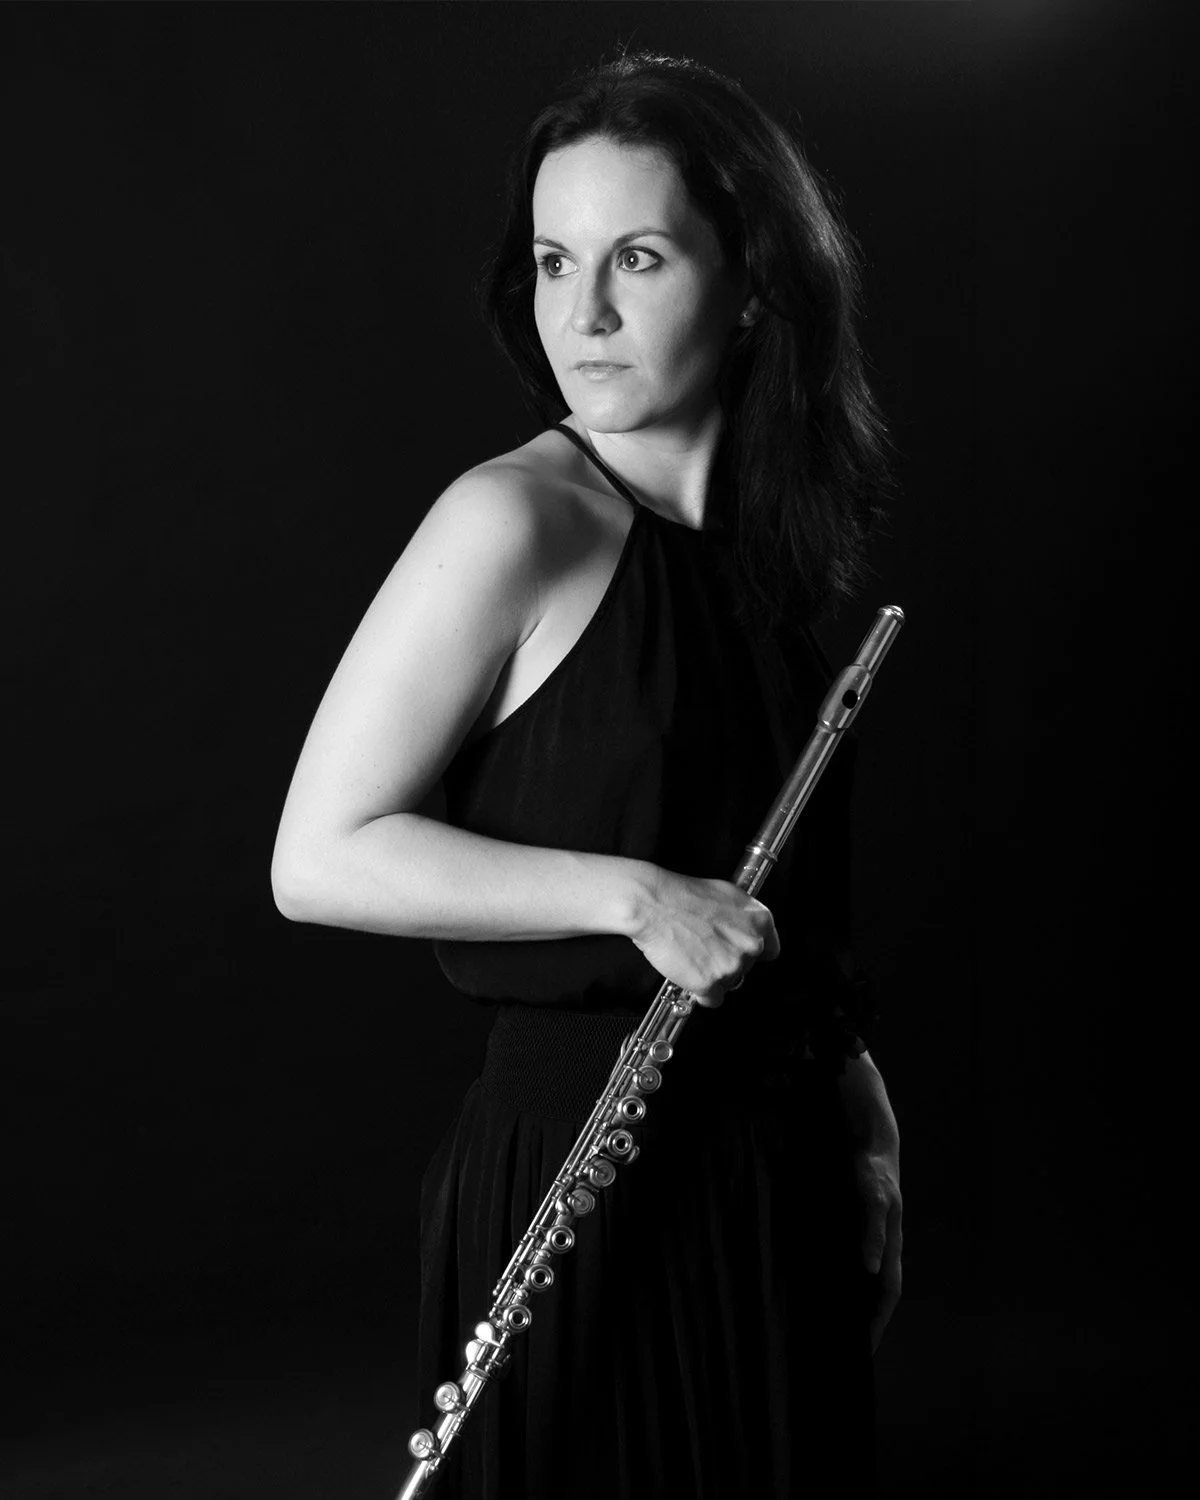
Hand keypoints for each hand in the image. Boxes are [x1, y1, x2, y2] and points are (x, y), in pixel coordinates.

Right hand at [628, 866, 778, 1006]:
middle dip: (728, 963)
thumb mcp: (726, 894)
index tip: (739, 952)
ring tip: (693, 956)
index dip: (749, 952)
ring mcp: (731, 966)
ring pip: (729, 984)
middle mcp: (751, 945)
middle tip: (706, 949)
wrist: (654, 905)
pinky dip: (700, 992)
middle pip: (747, 968)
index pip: (770, 951)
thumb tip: (745, 927)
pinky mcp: (710, 984)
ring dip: (713, 976)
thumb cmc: (683, 896)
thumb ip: (743, 916)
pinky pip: (711, 999)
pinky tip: (689, 972)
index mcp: (759, 921)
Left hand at [852, 1140, 901, 1354]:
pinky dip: (843, 1281)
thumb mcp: (873, 1198)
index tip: (865, 1351)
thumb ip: (872, 1231)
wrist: (871, 1144)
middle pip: (877, 1295)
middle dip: (866, 1322)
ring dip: (854, 1304)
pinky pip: (853, 1264)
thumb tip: (870, 1268)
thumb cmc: (873, 1171)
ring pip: (865, 1282)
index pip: (887, 1296)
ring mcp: (872, 1239)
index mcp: (891, 1247)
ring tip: (834, 1327)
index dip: (877, 1323)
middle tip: (846, 1350)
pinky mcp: (858, 1228)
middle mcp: (883, 1248)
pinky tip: (826, 1288)